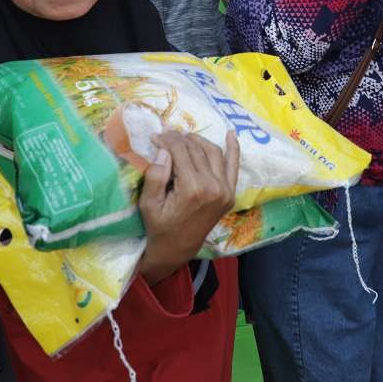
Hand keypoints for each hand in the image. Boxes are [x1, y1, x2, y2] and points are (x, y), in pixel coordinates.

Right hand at [138, 131, 239, 283]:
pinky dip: (234, 148)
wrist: (178, 248)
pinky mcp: (230, 193)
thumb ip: (155, 176)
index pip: (180, 152)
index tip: (156, 136)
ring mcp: (225, 190)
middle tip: (166, 135)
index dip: (167, 140)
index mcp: (192, 189)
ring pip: (213, 152)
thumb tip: (164, 150)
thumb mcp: (148, 204)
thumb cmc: (160, 226)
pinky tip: (231, 133)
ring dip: (199, 141)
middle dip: (179, 139)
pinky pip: (233, 166)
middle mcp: (213, 187)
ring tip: (184, 138)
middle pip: (196, 150)